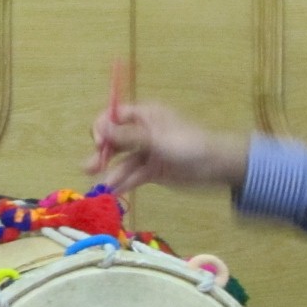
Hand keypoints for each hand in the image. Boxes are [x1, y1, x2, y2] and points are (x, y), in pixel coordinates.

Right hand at [86, 101, 248, 192]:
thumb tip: (100, 127)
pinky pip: (133, 175)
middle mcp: (143, 132)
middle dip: (102, 153)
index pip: (115, 116)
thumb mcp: (155, 139)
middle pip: (115, 140)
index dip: (103, 128)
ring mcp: (147, 152)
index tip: (99, 143)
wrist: (217, 166)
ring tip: (102, 185)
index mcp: (145, 115)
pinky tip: (114, 191)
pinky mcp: (153, 170)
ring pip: (123, 161)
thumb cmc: (188, 144)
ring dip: (111, 171)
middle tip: (89, 167)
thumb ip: (127, 136)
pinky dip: (124, 182)